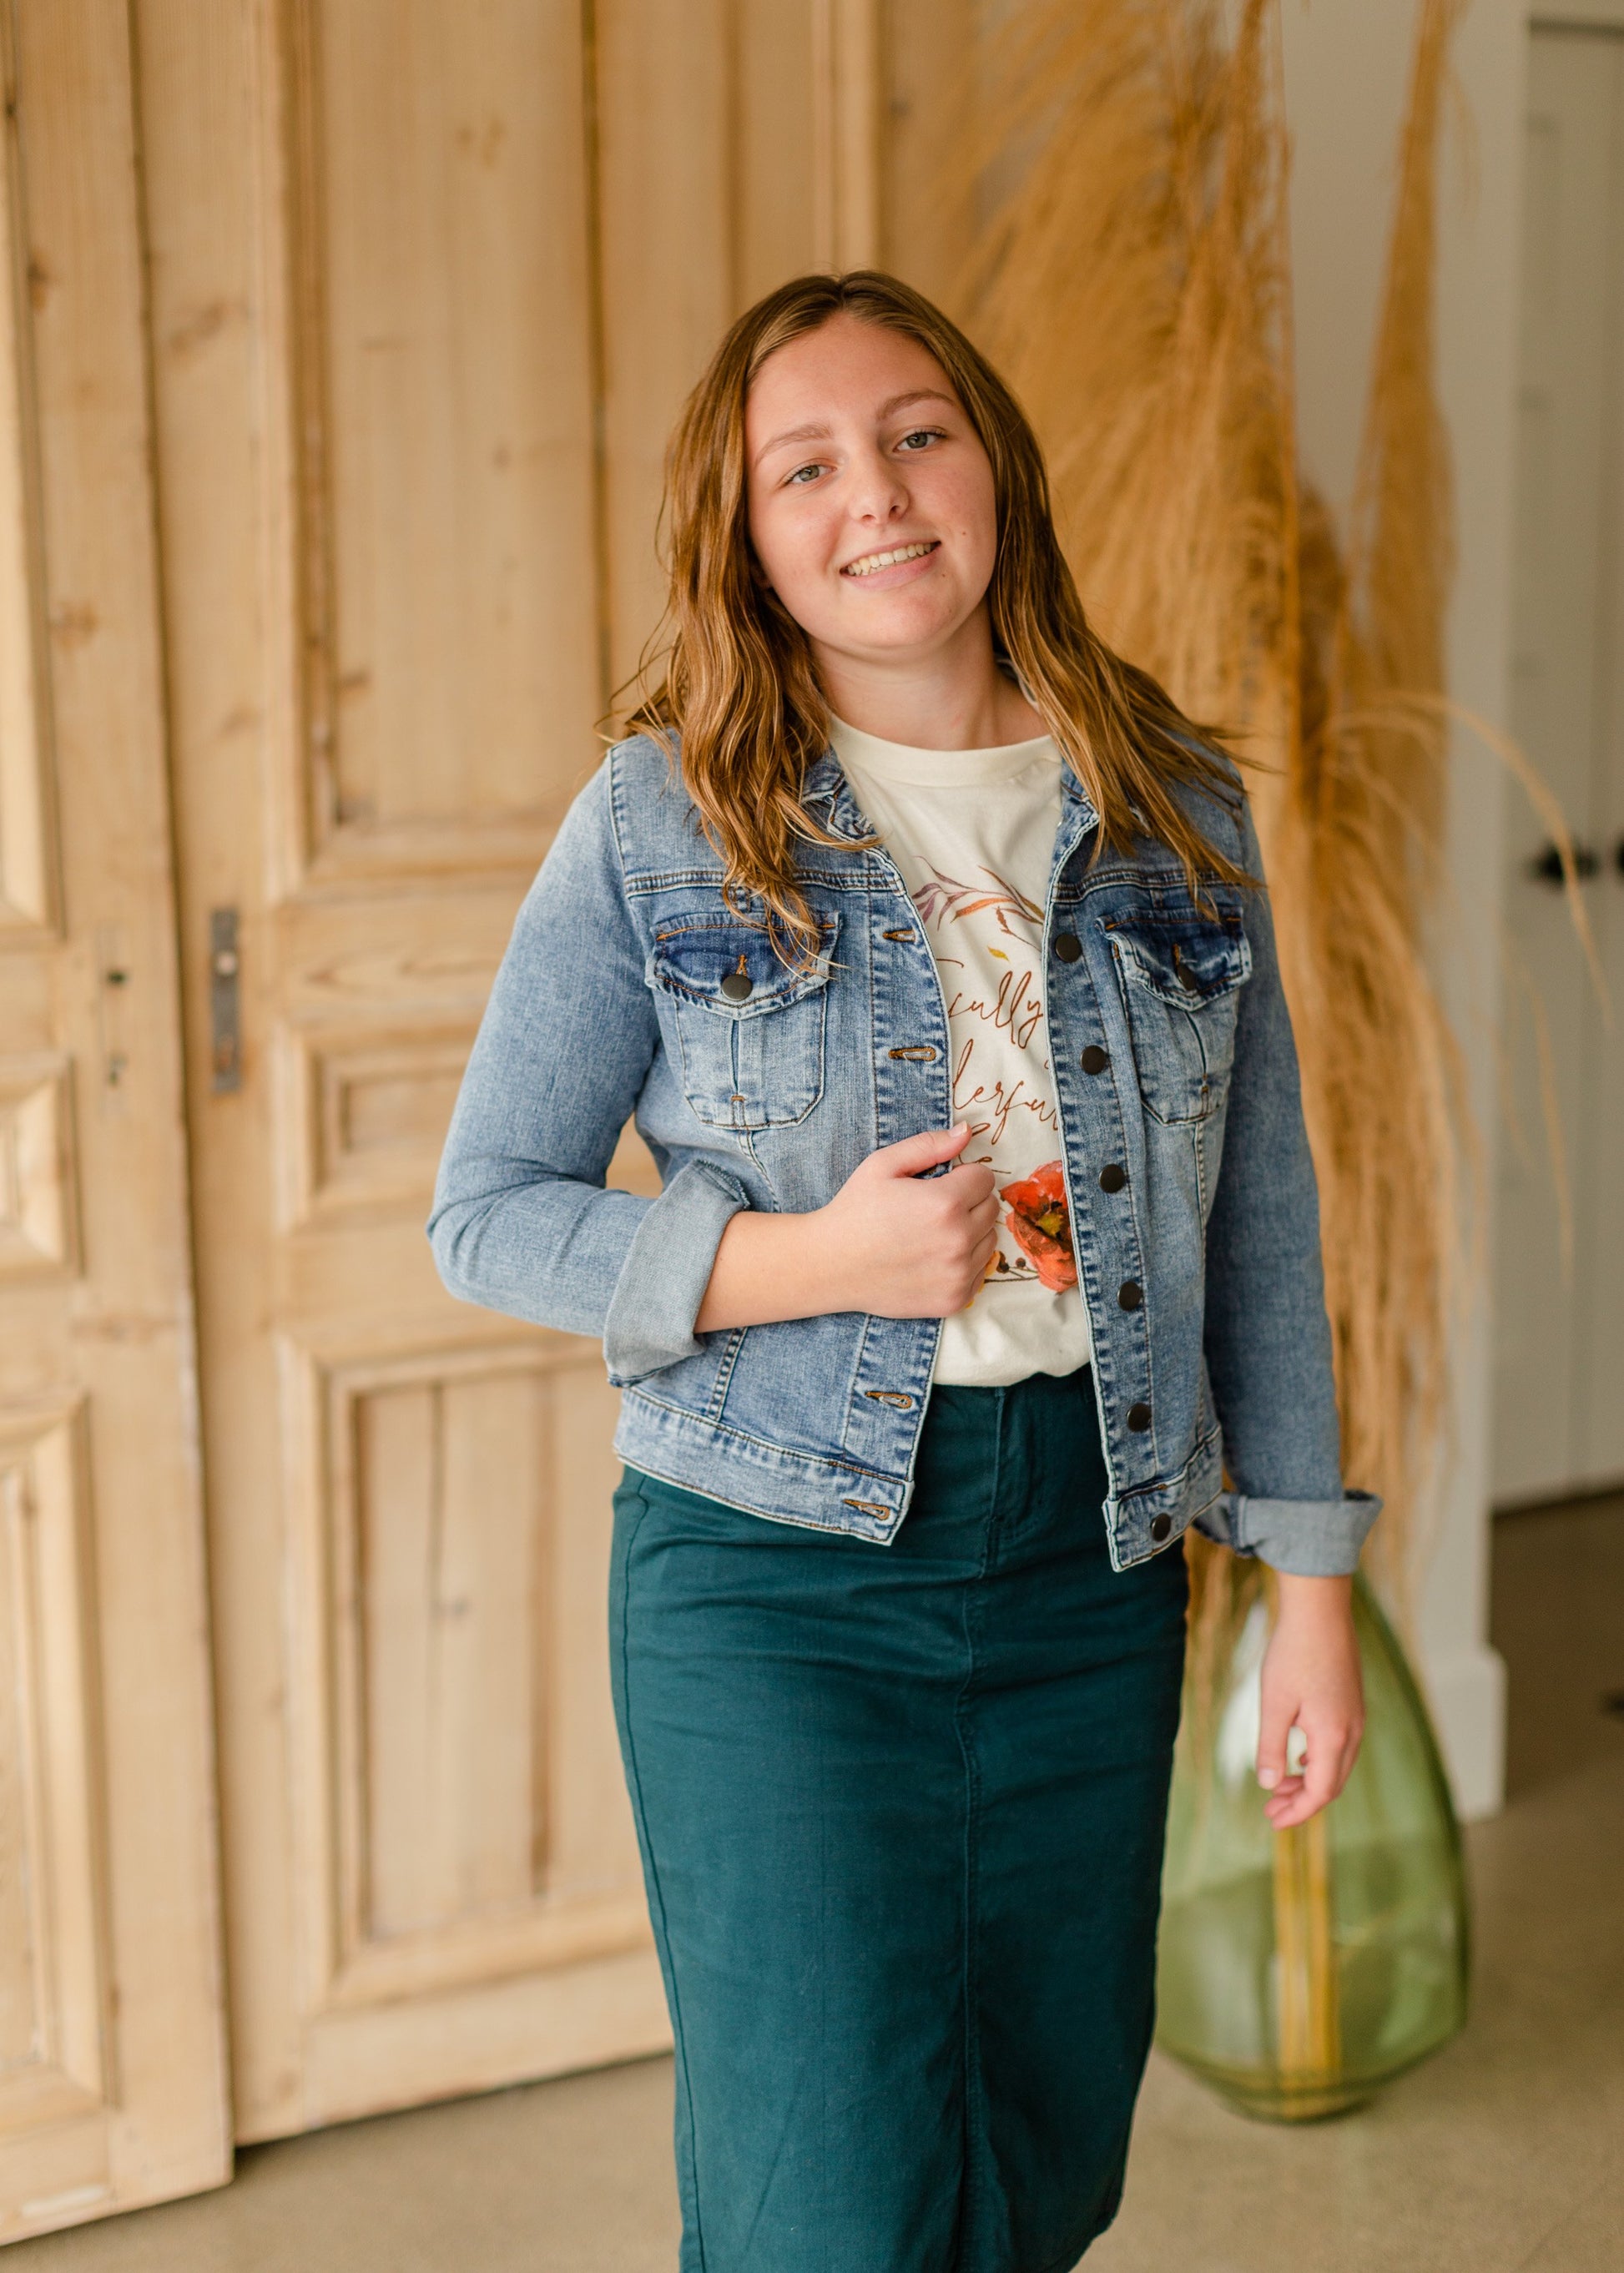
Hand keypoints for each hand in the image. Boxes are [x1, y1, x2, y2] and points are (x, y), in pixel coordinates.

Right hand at [693, 1123, 997, 1332]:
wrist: (830, 1266)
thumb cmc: (855, 1211)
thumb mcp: (883, 1165)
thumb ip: (929, 1145)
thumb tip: (966, 1131)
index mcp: (945, 1203)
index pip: (985, 1178)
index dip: (962, 1176)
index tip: (939, 1183)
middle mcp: (958, 1241)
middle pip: (990, 1208)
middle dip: (968, 1202)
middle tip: (931, 1209)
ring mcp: (958, 1274)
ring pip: (989, 1240)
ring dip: (969, 1232)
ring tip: (931, 1234)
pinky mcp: (955, 1299)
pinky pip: (979, 1271)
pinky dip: (963, 1263)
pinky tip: (931, 1258)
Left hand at [1255, 1573, 1363, 1828]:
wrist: (1320, 1611)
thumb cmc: (1292, 1654)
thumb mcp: (1273, 1703)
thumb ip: (1271, 1747)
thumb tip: (1268, 1784)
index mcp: (1334, 1736)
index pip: (1321, 1792)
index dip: (1298, 1812)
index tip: (1272, 1820)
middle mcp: (1352, 1730)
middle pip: (1332, 1783)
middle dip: (1302, 1801)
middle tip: (1270, 1809)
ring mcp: (1355, 1716)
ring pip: (1337, 1765)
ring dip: (1309, 1780)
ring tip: (1278, 1786)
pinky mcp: (1351, 1702)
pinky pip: (1340, 1746)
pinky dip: (1318, 1761)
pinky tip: (1297, 1758)